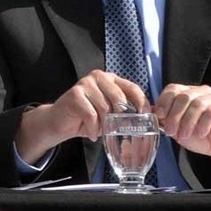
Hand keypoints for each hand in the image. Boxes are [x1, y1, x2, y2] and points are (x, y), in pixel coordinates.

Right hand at [16, 70, 148, 163]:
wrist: (60, 122)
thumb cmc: (87, 118)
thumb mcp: (110, 113)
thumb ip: (126, 110)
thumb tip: (150, 115)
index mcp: (110, 79)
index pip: (132, 87)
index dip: (141, 103)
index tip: (145, 118)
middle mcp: (98, 77)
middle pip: (119, 98)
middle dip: (119, 118)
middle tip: (114, 129)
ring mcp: (85, 84)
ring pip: (105, 108)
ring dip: (103, 125)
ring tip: (98, 130)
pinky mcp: (75, 94)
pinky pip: (91, 115)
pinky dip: (93, 129)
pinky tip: (90, 133)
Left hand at [154, 83, 210, 175]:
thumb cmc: (199, 136)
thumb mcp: (177, 128)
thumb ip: (165, 118)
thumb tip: (149, 110)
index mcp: (188, 93)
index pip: (173, 89)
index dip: (163, 102)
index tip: (159, 116)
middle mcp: (202, 92)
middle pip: (183, 96)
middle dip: (174, 116)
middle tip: (171, 132)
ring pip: (197, 104)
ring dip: (187, 122)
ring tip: (184, 135)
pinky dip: (203, 124)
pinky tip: (201, 133)